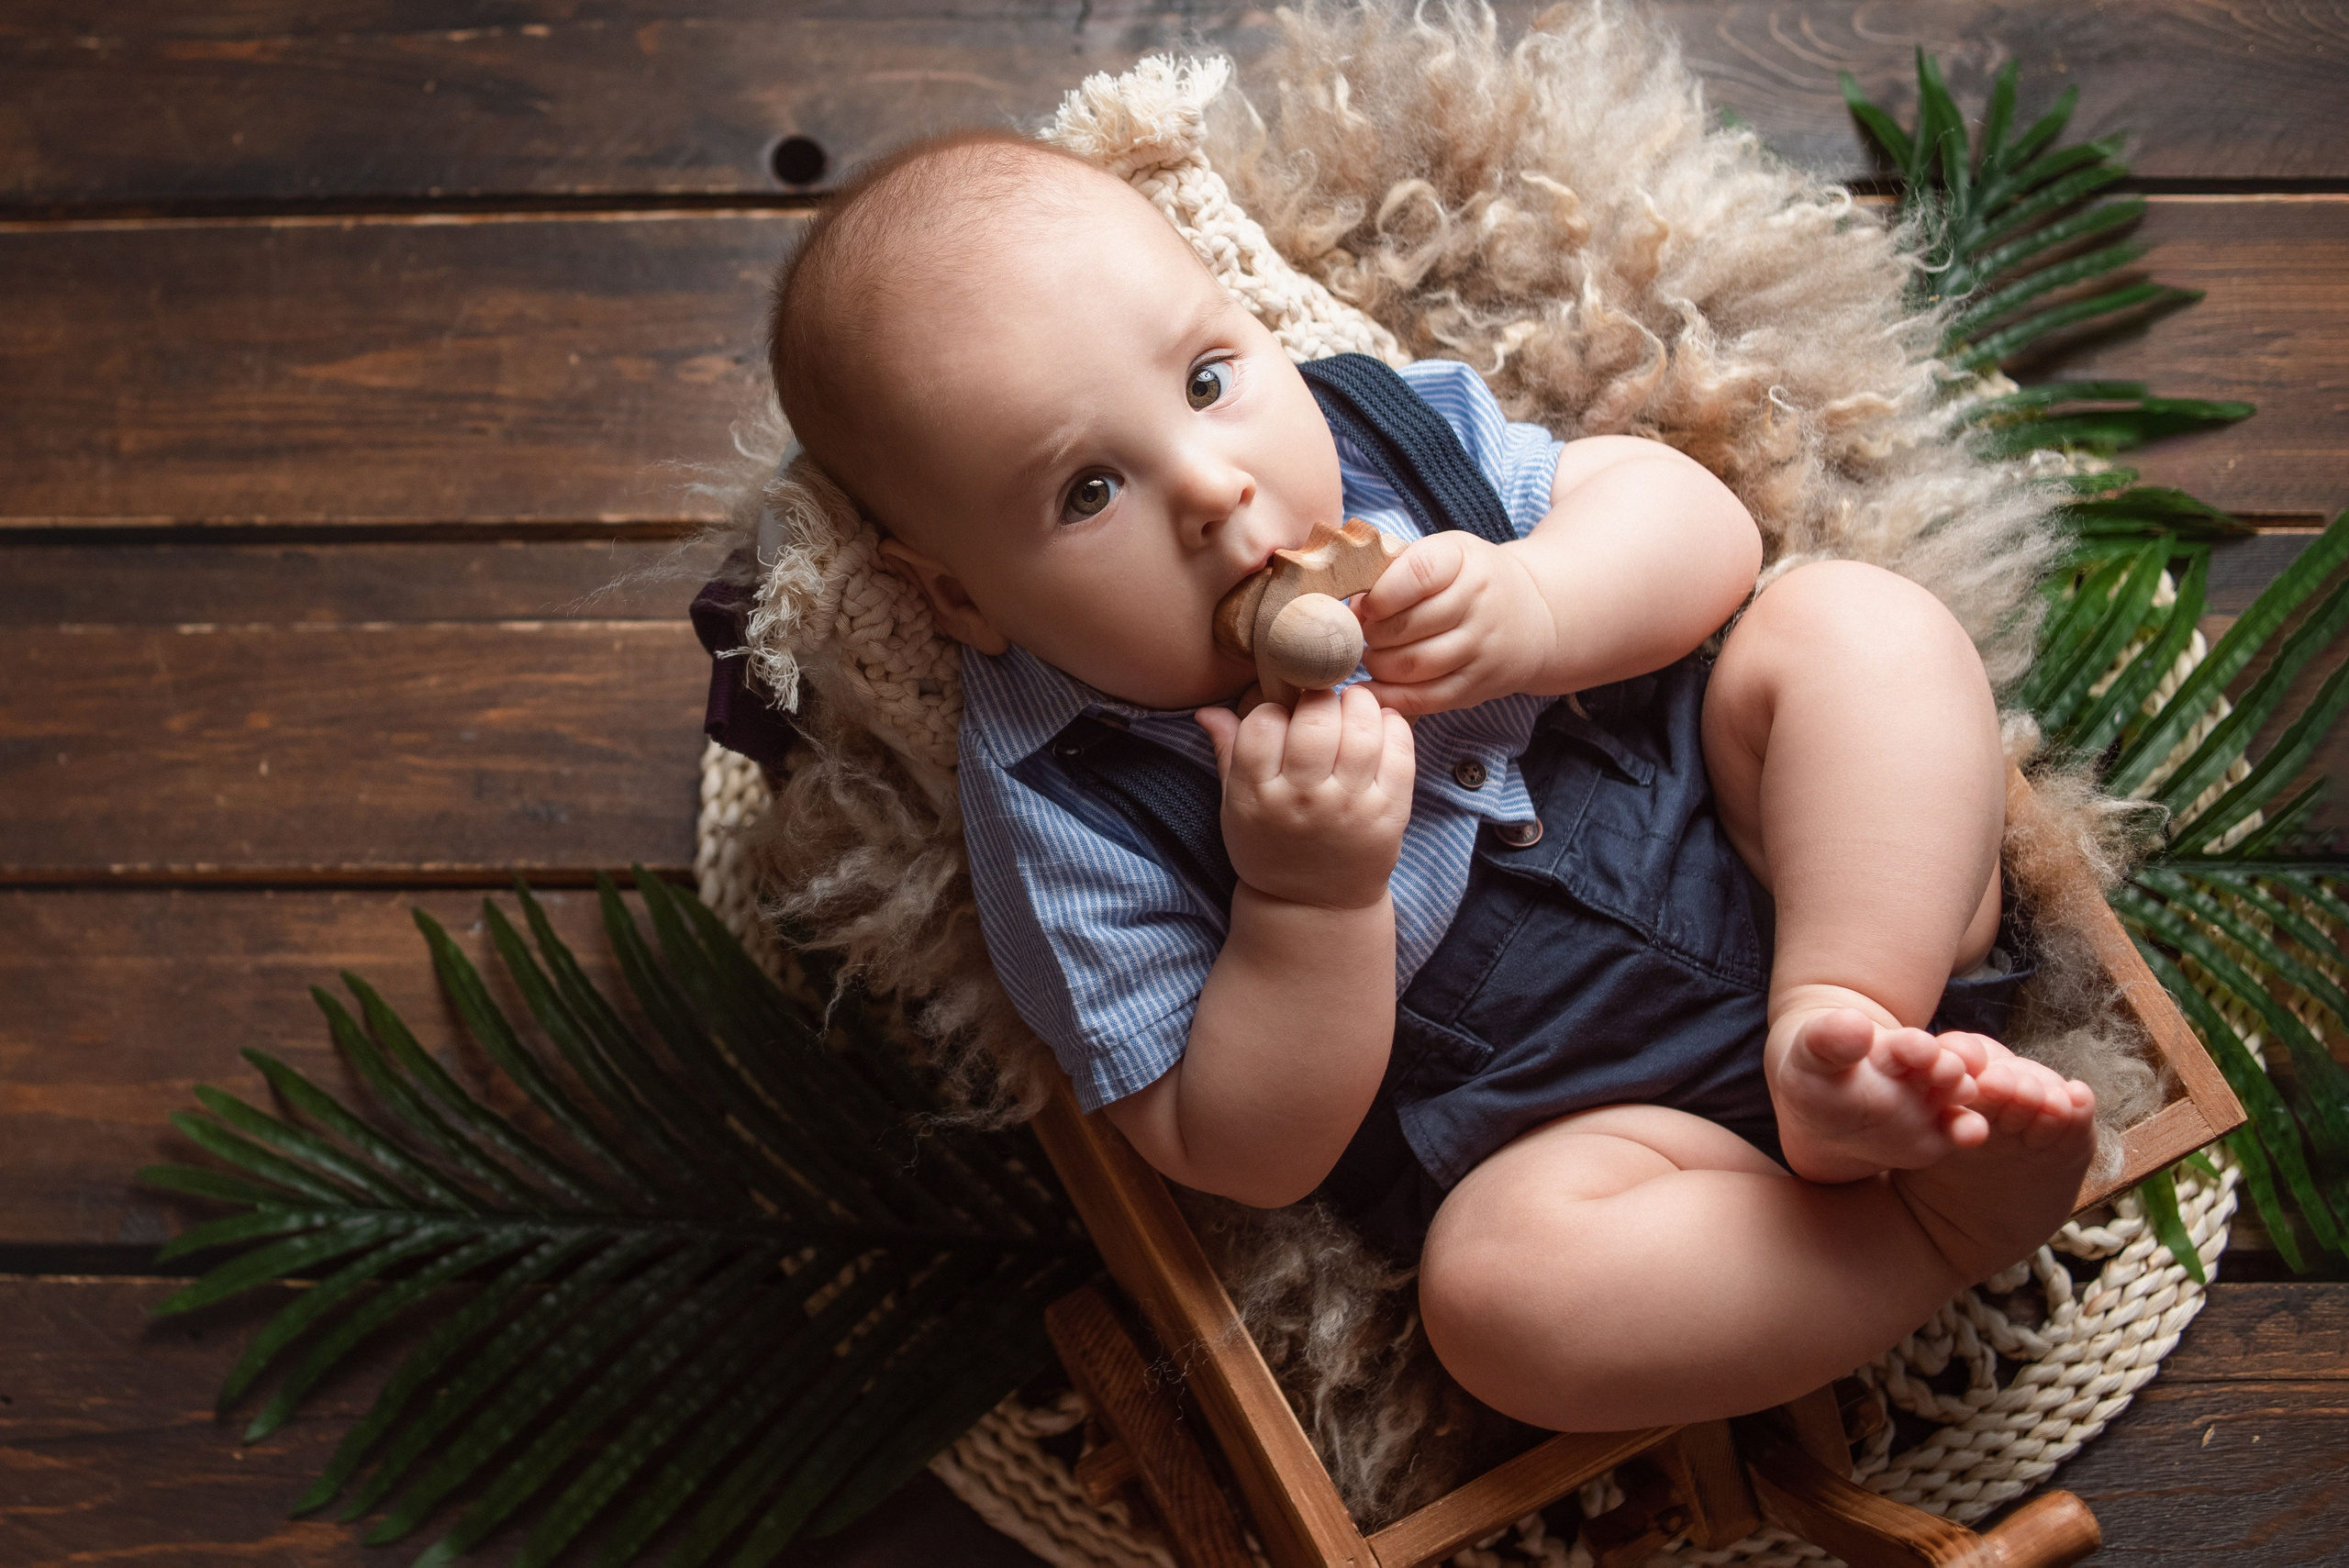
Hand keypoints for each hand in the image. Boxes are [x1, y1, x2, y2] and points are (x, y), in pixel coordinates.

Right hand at [1194, 685, 1413, 909]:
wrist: (1314, 905)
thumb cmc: (1270, 847)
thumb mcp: (1236, 806)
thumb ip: (1227, 752)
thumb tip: (1207, 709)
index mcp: (1258, 795)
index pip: (1264, 723)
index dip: (1274, 709)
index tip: (1282, 717)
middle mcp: (1305, 800)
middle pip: (1317, 720)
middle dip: (1319, 696)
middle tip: (1321, 703)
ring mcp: (1351, 807)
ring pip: (1363, 729)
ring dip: (1360, 703)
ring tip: (1353, 706)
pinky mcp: (1390, 813)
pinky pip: (1400, 752)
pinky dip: (1393, 725)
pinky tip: (1381, 725)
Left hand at [1355, 533, 1558, 715]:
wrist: (1536, 617)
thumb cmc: (1472, 581)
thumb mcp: (1446, 554)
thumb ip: (1398, 569)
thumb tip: (1352, 607)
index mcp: (1465, 561)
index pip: (1418, 573)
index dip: (1381, 593)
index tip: (1367, 604)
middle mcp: (1479, 604)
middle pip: (1409, 625)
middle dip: (1373, 633)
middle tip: (1361, 634)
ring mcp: (1481, 649)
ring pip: (1413, 664)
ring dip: (1378, 664)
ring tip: (1371, 655)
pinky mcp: (1477, 686)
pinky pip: (1426, 698)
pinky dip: (1391, 697)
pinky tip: (1372, 689)